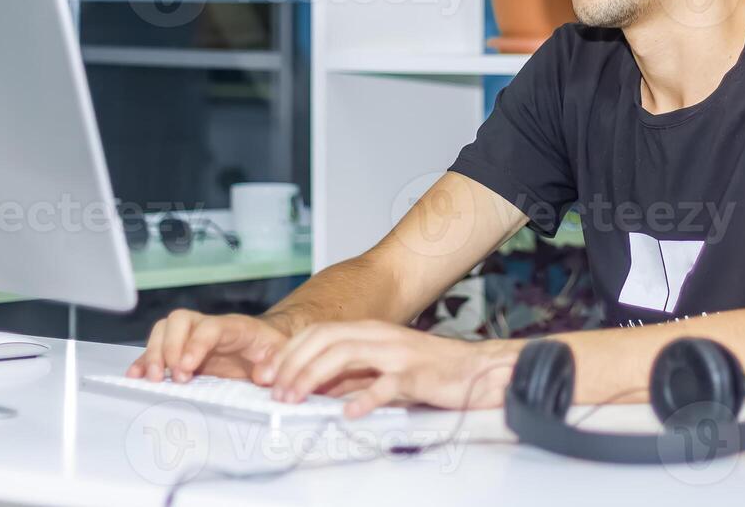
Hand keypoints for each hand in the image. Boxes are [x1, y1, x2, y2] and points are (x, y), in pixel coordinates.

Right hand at [127, 310, 287, 383]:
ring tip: (153, 379)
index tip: (187, 367)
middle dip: (170, 348)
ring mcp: (190, 336)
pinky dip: (143, 360)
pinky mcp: (179, 350)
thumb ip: (275, 362)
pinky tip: (136, 375)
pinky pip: (156, 348)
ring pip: (163, 330)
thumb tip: (263, 375)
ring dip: (153, 353)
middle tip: (172, 376)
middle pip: (179, 320)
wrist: (263, 342)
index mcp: (234, 326)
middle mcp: (207, 326)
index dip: (196, 344)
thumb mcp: (279, 352)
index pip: (210, 327)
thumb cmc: (269, 347)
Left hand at [263, 320, 523, 418]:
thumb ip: (350, 374)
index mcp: (369, 331)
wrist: (476, 370)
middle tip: (276, 392)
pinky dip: (364, 398)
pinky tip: (349, 413)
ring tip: (296, 398)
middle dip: (294, 364)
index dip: (288, 353)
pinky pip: (386, 385)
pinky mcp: (416, 374)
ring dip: (314, 377)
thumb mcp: (382, 368)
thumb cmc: (429, 371)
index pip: (318, 333)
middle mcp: (380, 336)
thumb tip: (312, 386)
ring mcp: (398, 353)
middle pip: (325, 340)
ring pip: (346, 356)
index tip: (268, 377)